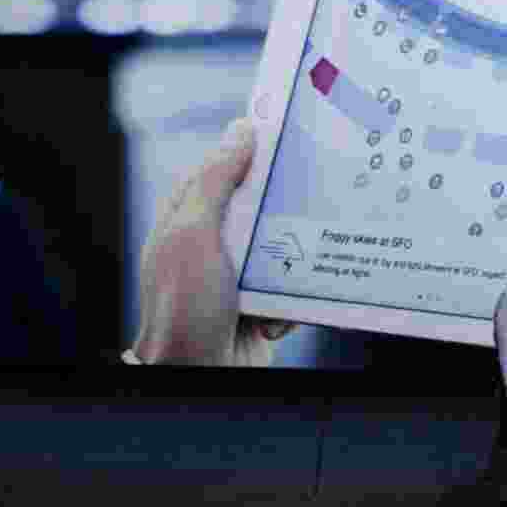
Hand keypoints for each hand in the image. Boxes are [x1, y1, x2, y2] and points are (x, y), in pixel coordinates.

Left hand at [130, 119, 297, 365]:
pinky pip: (294, 285)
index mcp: (191, 214)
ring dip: (299, 257)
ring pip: (287, 244)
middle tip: (322, 192)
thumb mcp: (193, 233)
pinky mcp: (262, 303)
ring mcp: (239, 273)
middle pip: (265, 204)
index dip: (257, 148)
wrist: (199, 376)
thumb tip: (242, 130)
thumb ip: (214, 181)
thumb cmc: (183, 305)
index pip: (227, 165)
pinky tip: (283, 313)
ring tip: (309, 262)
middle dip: (290, 205)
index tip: (293, 130)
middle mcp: (215, 240)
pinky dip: (297, 297)